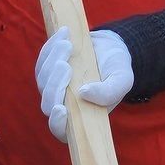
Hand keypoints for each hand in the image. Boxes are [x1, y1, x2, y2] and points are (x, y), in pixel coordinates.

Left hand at [36, 27, 133, 142]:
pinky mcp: (48, 69)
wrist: (111, 49)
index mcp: (80, 116)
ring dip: (53, 61)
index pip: (62, 130)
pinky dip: (50, 47)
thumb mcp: (121, 81)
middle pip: (48, 104)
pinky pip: (43, 60)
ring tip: (69, 45)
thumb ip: (108, 92)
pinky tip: (64, 34)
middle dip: (54, 84)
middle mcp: (63, 105)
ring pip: (43, 80)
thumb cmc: (117, 70)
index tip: (61, 109)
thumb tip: (83, 93)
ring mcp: (52, 88)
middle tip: (66, 65)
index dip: (58, 123)